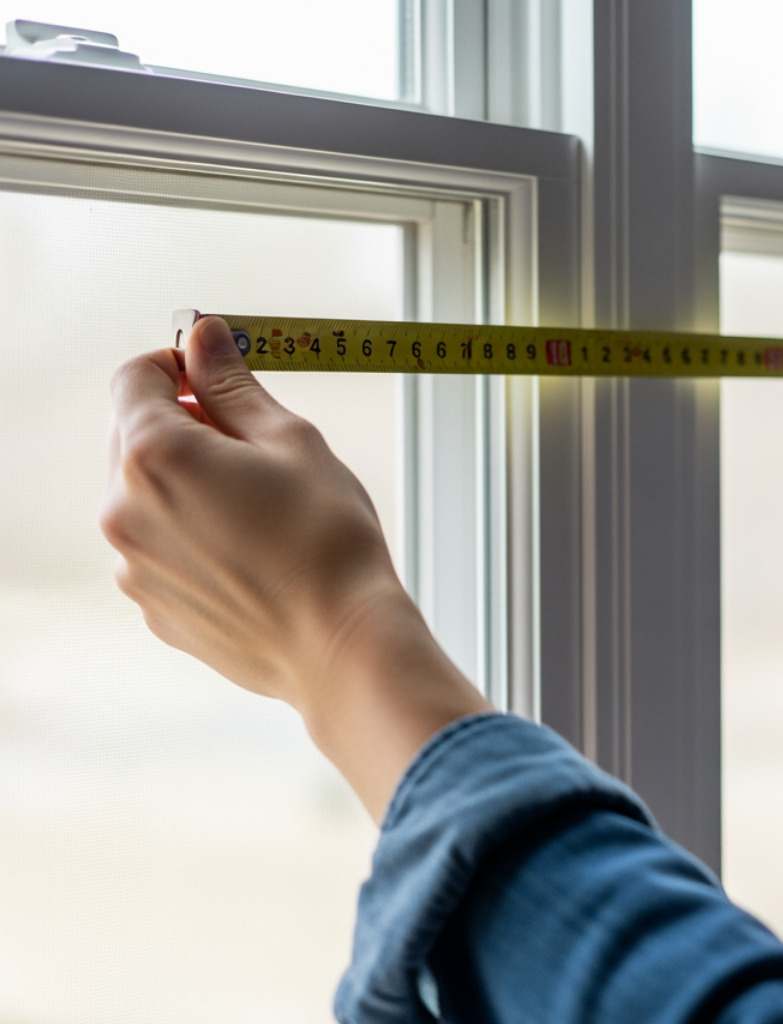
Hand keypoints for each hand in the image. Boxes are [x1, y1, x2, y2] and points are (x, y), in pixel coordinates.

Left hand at [102, 316, 489, 819]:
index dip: (179, 365)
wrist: (341, 644)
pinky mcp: (154, 607)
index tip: (218, 375)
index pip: (136, 377)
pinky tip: (254, 552)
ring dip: (190, 485)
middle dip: (186, 426)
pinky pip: (162, 550)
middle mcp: (124, 510)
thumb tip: (205, 337)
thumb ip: (233, 385)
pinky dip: (195, 537)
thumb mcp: (291, 441)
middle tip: (256, 445)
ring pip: (148, 497)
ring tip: (262, 509)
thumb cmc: (327, 542)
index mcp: (154, 455)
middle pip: (134, 436)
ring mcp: (133, 565)